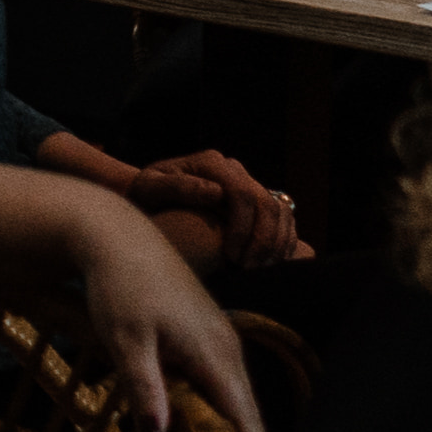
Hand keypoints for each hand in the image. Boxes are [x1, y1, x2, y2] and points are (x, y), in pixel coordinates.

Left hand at [56, 187, 271, 431]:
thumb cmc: (118, 285)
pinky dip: (211, 411)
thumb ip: (145, 389)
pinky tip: (194, 430)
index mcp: (215, 355)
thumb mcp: (125, 339)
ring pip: (230, 400)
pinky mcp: (205, 335)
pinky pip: (217, 384)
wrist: (115, 235)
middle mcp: (227, 350)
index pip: (245, 420)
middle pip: (244, 415)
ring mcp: (219, 341)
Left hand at [118, 149, 308, 272]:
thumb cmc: (146, 195)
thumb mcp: (150, 188)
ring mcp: (248, 183)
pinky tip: (268, 263)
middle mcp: (234, 169)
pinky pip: (284, 220)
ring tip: (258, 269)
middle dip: (263, 240)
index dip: (243, 228)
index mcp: (211, 163)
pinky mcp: (256, 200)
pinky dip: (283, 242)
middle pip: (267, 204)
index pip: (242, 194)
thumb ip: (176, 187)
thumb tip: (215, 192)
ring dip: (276, 244)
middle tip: (247, 269)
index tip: (231, 257)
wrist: (151, 198)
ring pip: (281, 212)